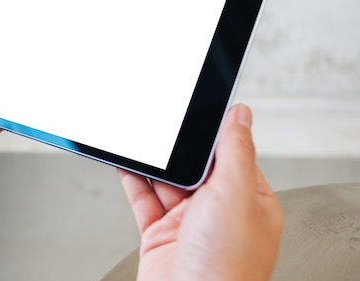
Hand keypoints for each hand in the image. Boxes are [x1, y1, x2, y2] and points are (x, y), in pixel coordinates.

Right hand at [119, 104, 282, 280]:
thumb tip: (241, 115)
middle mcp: (219, 213)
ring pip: (166, 182)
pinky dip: (133, 180)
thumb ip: (235, 151)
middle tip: (162, 124)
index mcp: (249, 202)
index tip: (198, 110)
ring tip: (140, 138)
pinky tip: (127, 164)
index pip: (232, 155)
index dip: (214, 134)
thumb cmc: (225, 267)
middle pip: (195, 167)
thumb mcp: (235, 195)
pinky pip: (144, 200)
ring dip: (153, 162)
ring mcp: (188, 225)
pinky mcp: (159, 236)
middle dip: (178, 148)